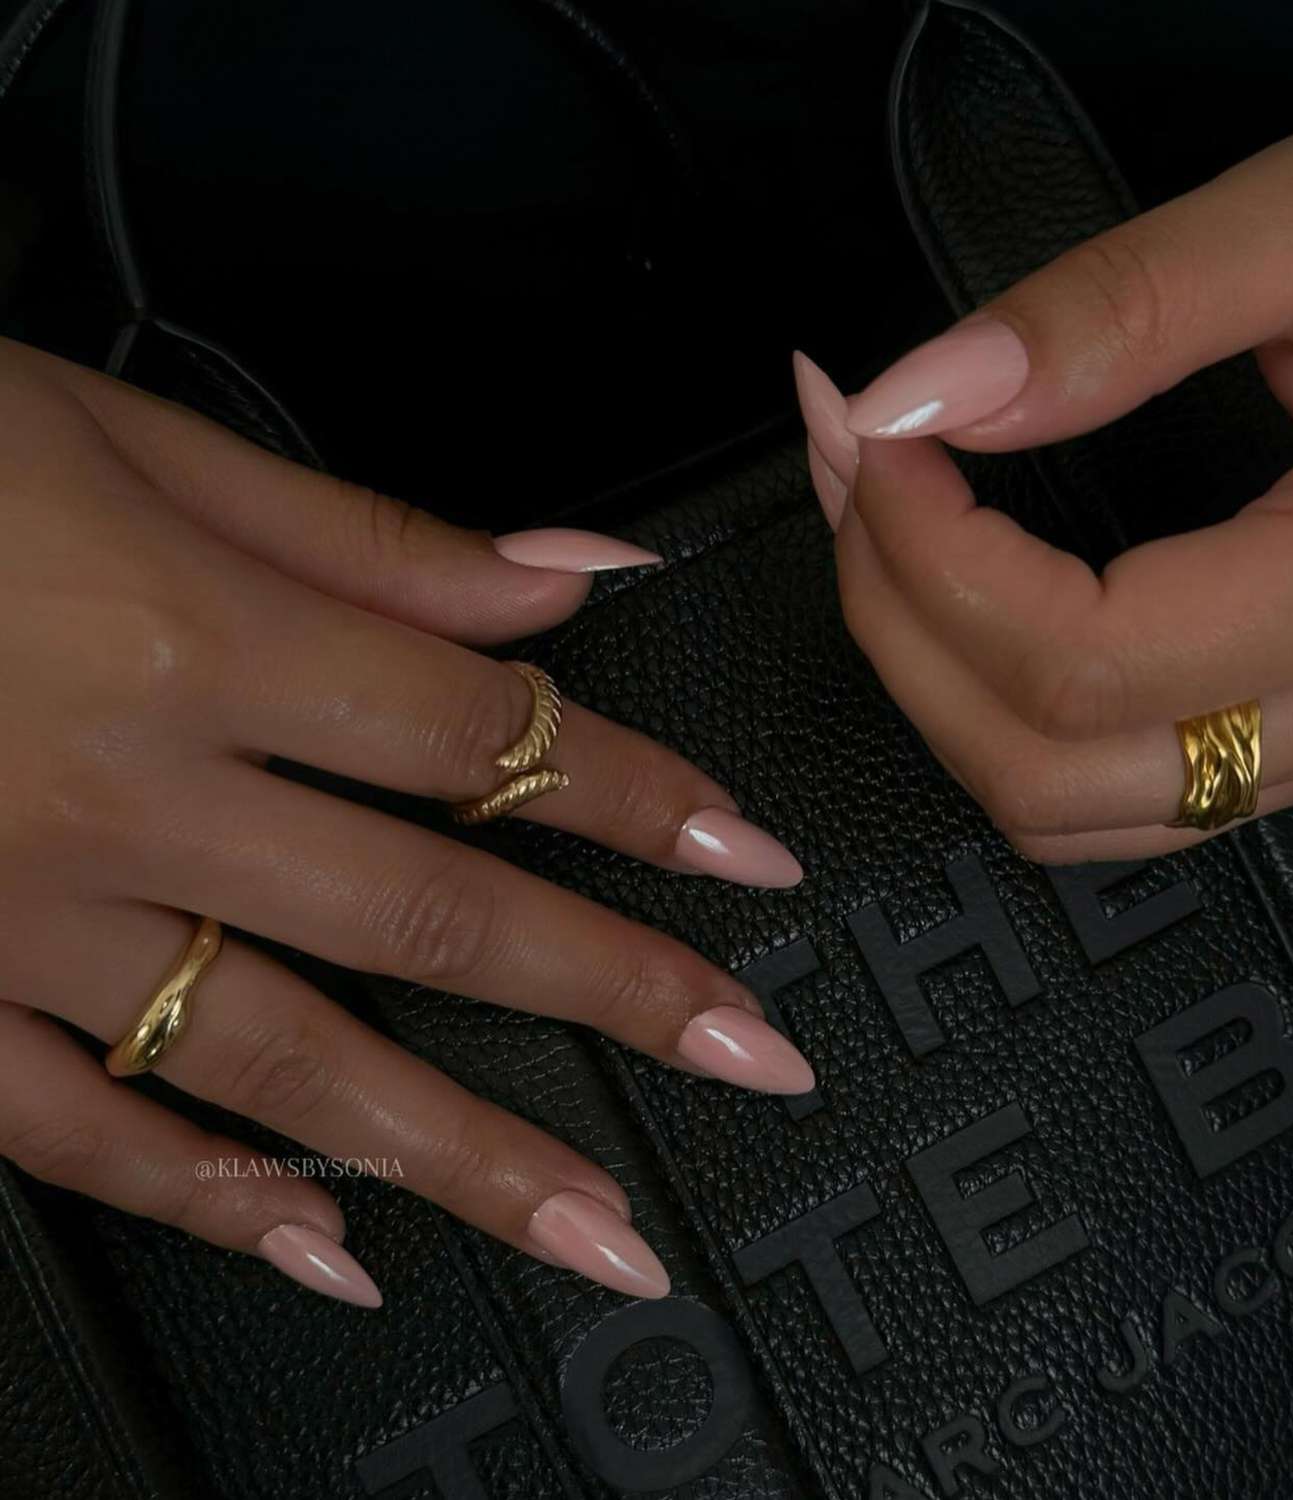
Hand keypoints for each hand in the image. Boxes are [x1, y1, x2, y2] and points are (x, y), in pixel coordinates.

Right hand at [0, 337, 809, 1305]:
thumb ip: (363, 537)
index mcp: (182, 638)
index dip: (634, 796)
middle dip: (612, 993)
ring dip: (461, 1155)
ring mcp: (19, 919)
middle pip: (425, 913)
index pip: (475, 736)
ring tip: (596, 1225)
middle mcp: (117, 796)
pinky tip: (327, 1256)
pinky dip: (206, 1202)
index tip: (744, 858)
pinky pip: (75, 1133)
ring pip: (283, 1060)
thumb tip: (561, 581)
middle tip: (749, 1060)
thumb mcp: (126, 443)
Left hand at [795, 125, 1292, 862]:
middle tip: (856, 472)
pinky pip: (1101, 797)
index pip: (1081, 655)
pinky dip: (996, 716)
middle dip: (897, 617)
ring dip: (933, 681)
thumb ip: (1122, 306)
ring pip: (1055, 807)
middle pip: (1038, 760)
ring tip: (891, 537)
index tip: (874, 437)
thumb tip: (934, 397)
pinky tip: (969, 611)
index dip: (929, 557)